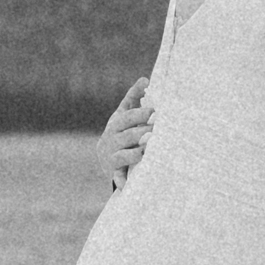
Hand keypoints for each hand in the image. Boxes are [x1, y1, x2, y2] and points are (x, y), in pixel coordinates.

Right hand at [97, 77, 152, 191]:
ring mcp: (111, 156)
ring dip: (136, 154)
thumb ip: (133, 97)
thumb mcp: (123, 114)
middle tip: (159, 132)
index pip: (128, 117)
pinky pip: (118, 177)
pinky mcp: (114, 172)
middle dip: (144, 133)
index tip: (155, 112)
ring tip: (148, 151)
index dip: (141, 114)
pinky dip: (122, 181)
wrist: (105, 158)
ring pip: (125, 155)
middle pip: (129, 135)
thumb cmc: (120, 132)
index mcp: (115, 124)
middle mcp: (112, 140)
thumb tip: (145, 79)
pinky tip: (127, 185)